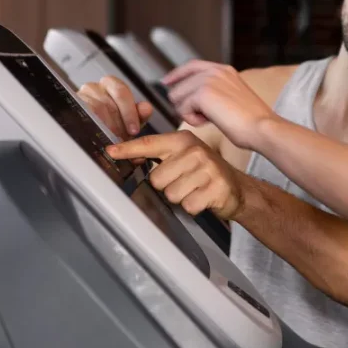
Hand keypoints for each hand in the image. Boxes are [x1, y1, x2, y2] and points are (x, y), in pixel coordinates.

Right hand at [78, 76, 153, 139]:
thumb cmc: (115, 123)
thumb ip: (139, 114)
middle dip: (117, 125)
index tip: (134, 130)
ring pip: (93, 112)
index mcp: (111, 84)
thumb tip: (146, 108)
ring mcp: (79, 97)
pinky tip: (98, 138)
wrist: (94, 131)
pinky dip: (92, 129)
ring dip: (105, 129)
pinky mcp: (69, 108)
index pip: (121, 91)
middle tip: (122, 139)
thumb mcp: (130, 120)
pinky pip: (81, 118)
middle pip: (107, 104)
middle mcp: (93, 87)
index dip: (129, 112)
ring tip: (111, 141)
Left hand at [107, 130, 245, 219]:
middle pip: (157, 178)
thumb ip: (159, 155)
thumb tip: (129, 156)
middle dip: (167, 186)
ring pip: (172, 194)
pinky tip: (204, 198)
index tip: (110, 151)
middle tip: (184, 182)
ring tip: (195, 190)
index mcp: (183, 140)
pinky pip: (189, 205)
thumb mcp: (184, 156)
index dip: (128, 149)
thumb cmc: (205, 172)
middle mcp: (195, 151)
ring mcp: (208, 169)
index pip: (149, 144)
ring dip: (181, 198)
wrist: (238, 188)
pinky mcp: (217, 188)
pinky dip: (194, 207)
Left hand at [162, 61, 274, 148]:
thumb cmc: (252, 121)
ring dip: (189, 112)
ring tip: (209, 120)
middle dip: (185, 104)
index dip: (177, 74)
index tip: (167, 82)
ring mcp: (208, 80)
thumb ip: (215, 92)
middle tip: (203, 117)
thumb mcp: (233, 97)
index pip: (192, 65)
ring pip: (177, 97)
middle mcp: (215, 71)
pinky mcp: (202, 93)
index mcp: (224, 70)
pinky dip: (192, 120)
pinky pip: (182, 109)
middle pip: (179, 84)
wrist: (261, 127)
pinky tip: (208, 122)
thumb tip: (193, 99)